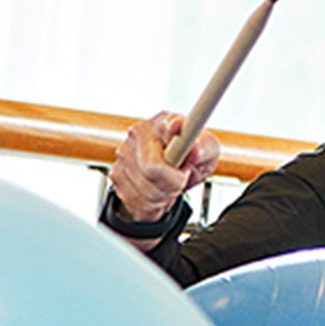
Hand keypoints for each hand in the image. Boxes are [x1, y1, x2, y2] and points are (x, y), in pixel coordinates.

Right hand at [108, 111, 219, 228]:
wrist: (171, 171)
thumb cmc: (191, 156)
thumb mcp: (208, 151)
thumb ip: (205, 148)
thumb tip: (195, 148)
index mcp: (165, 122)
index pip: (166, 124)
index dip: (172, 129)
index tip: (176, 127)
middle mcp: (139, 134)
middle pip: (152, 168)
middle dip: (173, 183)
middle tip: (182, 179)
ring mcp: (124, 153)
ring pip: (145, 189)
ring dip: (164, 195)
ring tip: (171, 186)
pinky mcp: (115, 173)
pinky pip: (136, 199)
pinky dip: (152, 203)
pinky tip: (158, 191)